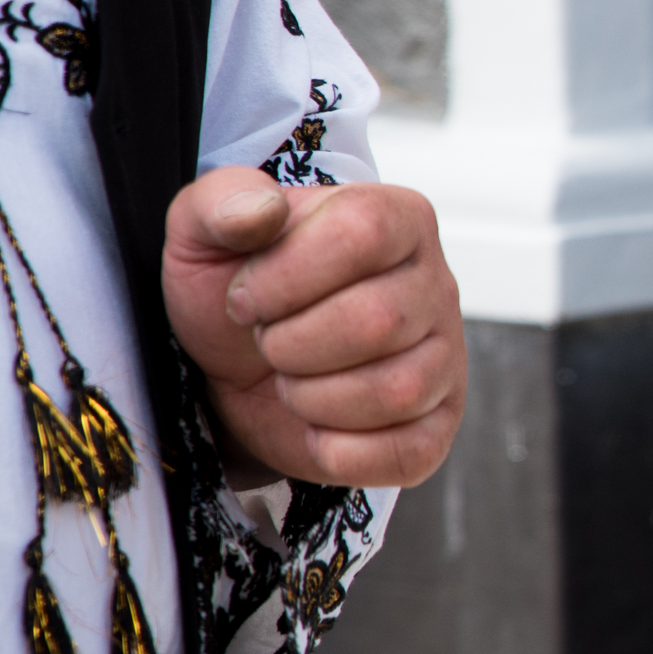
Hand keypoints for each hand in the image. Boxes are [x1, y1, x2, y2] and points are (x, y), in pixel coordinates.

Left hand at [164, 169, 465, 490]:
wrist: (241, 368)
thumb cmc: (236, 292)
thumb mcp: (205, 234)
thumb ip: (220, 201)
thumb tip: (258, 212)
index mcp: (397, 219)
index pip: (362, 234)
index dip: (287, 275)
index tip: (246, 296)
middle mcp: (438, 284)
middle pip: (380, 320)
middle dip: (292, 344)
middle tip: (270, 343)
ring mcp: (447, 358)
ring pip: (397, 390)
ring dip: (312, 398)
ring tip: (291, 382)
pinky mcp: (438, 424)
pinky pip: (407, 451)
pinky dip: (340, 451)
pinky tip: (315, 427)